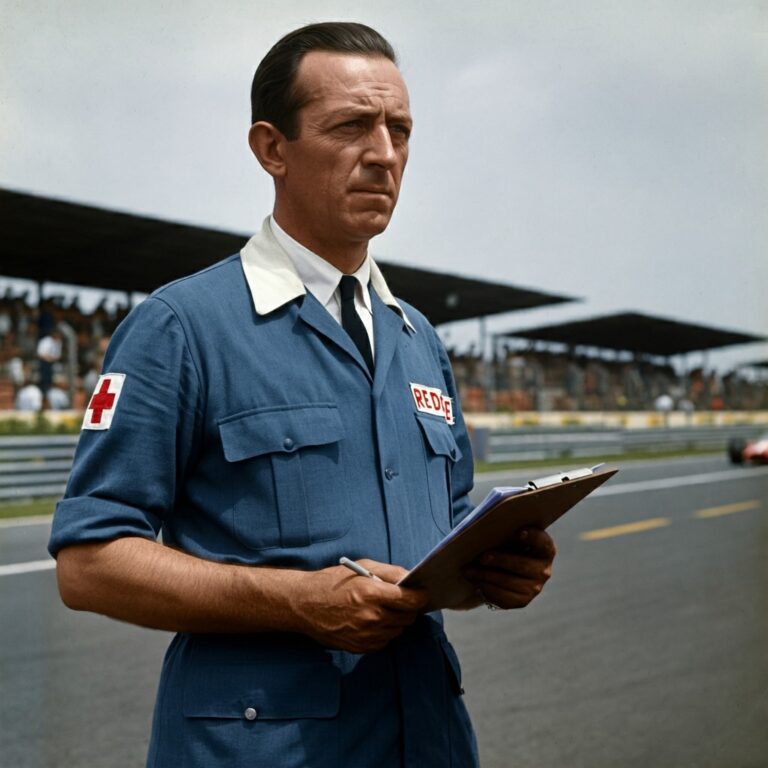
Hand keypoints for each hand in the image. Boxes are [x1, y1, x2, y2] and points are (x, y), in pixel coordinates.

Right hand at [290, 560, 428, 653]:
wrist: (304, 605)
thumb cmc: (332, 582)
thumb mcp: (361, 567)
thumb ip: (390, 572)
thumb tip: (411, 578)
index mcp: (371, 593)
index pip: (410, 600)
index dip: (420, 596)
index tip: (423, 593)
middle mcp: (371, 617)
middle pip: (408, 617)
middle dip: (408, 607)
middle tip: (400, 599)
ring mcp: (366, 635)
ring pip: (398, 629)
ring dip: (396, 619)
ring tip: (381, 608)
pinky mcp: (361, 647)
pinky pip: (385, 641)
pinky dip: (384, 631)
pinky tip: (371, 620)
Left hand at [463, 528, 555, 609]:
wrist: (506, 569)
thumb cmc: (507, 545)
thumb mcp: (509, 537)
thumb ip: (504, 532)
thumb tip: (485, 532)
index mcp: (545, 549)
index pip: (542, 542)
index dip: (532, 537)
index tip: (517, 532)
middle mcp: (544, 570)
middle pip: (522, 564)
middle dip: (500, 560)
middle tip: (482, 557)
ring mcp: (535, 588)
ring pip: (508, 582)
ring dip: (486, 576)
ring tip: (468, 570)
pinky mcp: (523, 601)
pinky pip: (504, 598)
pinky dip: (488, 589)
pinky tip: (476, 582)